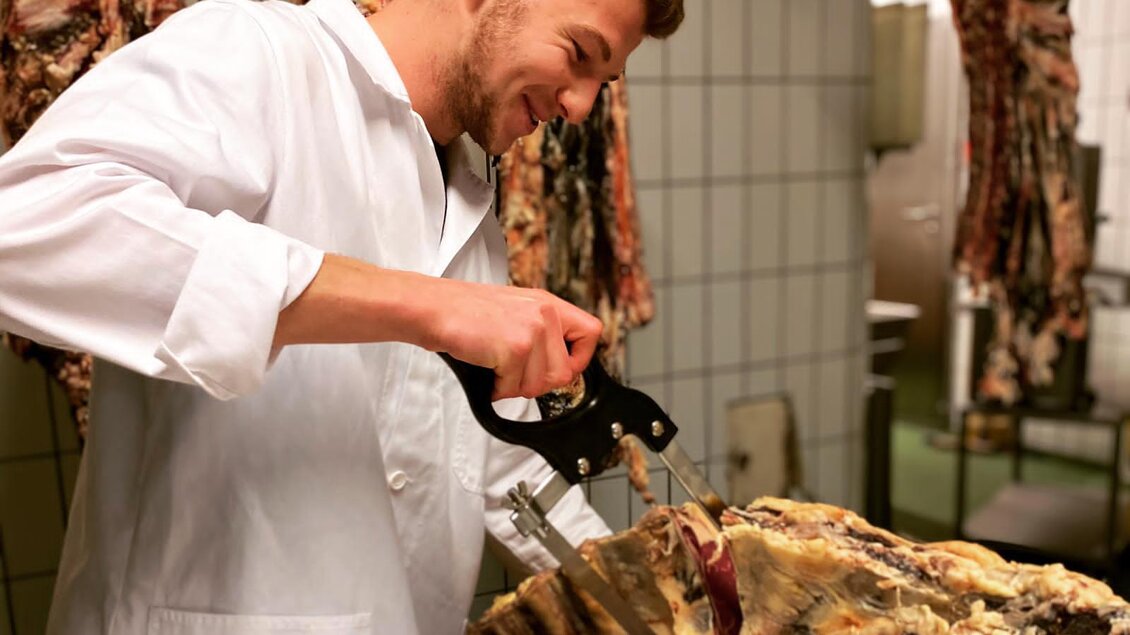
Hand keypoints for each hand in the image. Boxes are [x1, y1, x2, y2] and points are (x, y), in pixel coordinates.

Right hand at [419, 280, 602, 399]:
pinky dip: (498, 388)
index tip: (562, 367)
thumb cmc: (464, 310)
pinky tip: (486, 372)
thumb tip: (557, 367)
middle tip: (514, 374)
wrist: (432, 306)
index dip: (580, 358)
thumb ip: (540, 330)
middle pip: (565, 372)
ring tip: (496, 369)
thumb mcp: (514, 309)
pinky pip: (514, 387)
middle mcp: (544, 313)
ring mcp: (531, 330)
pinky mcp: (515, 348)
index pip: (591, 332)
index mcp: (547, 303)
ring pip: (540, 385)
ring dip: (515, 386)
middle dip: (538, 383)